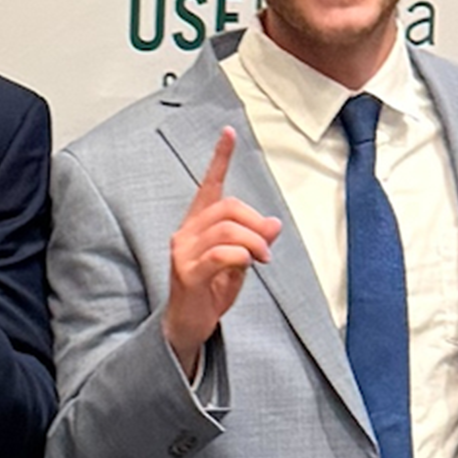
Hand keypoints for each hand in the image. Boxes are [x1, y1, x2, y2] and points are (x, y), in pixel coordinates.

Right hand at [164, 127, 281, 374]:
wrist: (187, 325)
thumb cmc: (209, 293)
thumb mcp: (239, 263)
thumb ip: (253, 241)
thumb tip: (273, 224)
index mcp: (197, 225)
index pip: (209, 185)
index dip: (219, 158)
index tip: (229, 132)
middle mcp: (186, 232)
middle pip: (228, 206)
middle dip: (256, 223)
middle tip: (268, 244)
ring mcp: (183, 252)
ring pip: (228, 229)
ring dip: (254, 242)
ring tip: (262, 258)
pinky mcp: (187, 272)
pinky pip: (221, 254)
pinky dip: (243, 256)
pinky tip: (249, 265)